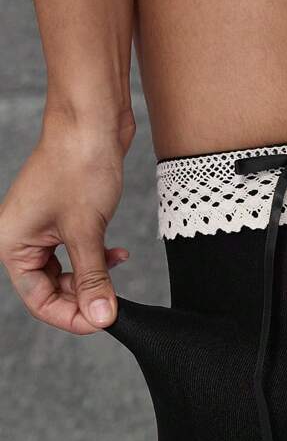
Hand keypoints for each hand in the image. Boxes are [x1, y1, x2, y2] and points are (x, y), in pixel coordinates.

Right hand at [0, 104, 135, 333]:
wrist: (92, 120)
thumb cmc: (79, 165)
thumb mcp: (87, 231)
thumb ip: (93, 278)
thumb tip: (101, 317)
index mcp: (12, 243)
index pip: (38, 298)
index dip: (71, 315)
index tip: (103, 321)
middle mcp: (23, 236)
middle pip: (51, 287)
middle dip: (84, 295)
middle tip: (114, 300)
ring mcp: (44, 225)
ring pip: (68, 270)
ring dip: (94, 275)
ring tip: (117, 268)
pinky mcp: (66, 215)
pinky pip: (79, 250)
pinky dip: (99, 256)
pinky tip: (119, 254)